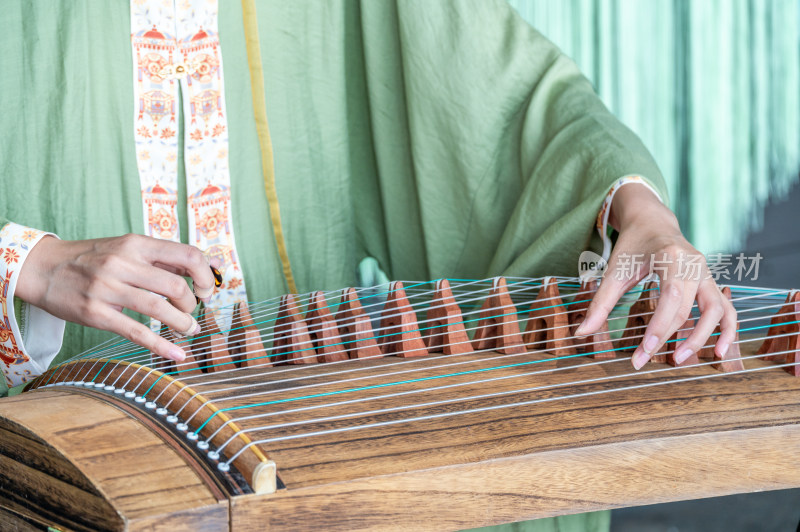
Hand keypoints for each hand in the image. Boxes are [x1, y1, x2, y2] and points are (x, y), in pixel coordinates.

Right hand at [15, 234, 215, 361]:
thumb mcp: (126, 247)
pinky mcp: (95, 313)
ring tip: (189, 329)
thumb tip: (204, 269)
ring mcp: (107, 288)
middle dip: (192, 303)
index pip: (187, 254)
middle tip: (192, 312)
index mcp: (136, 244)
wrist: (41, 267)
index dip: (205, 274)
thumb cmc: (91, 258)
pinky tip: (177, 354)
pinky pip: (136, 332)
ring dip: (182, 323)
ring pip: (159, 308)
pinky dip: (161, 345)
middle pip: (176, 285)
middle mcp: (123, 263)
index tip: (206, 289)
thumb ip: (161, 258)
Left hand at [576, 184, 736, 369]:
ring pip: (717, 309)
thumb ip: (600, 303)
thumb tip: (581, 333)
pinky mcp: (711, 282)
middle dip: (669, 337)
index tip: (643, 352)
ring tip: (681, 360)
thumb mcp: (614, 270)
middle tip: (647, 360)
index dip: (659, 327)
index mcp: (671, 256)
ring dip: (702, 337)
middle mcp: (695, 264)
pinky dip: (727, 329)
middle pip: (688, 307)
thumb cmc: (633, 246)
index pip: (670, 298)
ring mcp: (708, 273)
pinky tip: (719, 351)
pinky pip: (727, 307)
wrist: (653, 223)